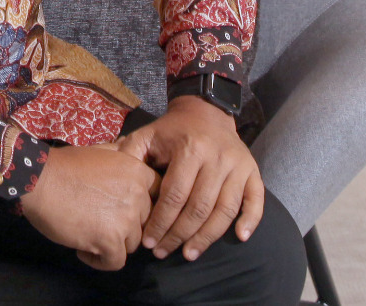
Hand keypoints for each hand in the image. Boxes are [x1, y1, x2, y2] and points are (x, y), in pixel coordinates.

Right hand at [19, 143, 159, 270]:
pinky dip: (100, 261)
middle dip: (126, 226)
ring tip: (90, 237)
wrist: (41, 179)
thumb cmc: (66, 165)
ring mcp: (126, 219)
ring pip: (133, 244)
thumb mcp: (101, 151)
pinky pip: (116, 262)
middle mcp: (138, 195)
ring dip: (113, 244)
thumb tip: (130, 152)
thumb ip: (122, 155)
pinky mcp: (110, 241)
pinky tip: (83, 251)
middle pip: (145, 223)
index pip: (159, 197)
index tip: (123, 211)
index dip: (142, 207)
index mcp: (138, 173)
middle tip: (103, 224)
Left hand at [117, 95, 264, 261]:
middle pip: (199, 207)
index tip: (149, 242)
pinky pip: (256, 199)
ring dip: (207, 237)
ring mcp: (238, 165)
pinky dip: (250, 220)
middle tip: (163, 253)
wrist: (207, 111)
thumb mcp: (147, 136)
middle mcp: (217, 157)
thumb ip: (129, 155)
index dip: (161, 222)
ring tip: (189, 253)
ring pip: (225, 210)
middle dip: (179, 235)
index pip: (175, 195)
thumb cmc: (172, 130)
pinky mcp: (252, 171)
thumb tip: (109, 178)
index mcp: (190, 149)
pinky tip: (239, 238)